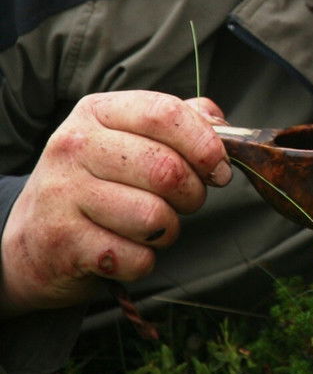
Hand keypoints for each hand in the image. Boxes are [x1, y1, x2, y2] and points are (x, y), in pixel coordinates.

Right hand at [0, 92, 231, 316]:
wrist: (31, 240)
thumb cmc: (98, 185)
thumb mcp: (128, 140)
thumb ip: (178, 123)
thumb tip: (220, 123)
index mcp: (97, 113)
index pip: (164, 114)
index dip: (205, 144)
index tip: (219, 169)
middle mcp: (74, 146)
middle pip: (167, 169)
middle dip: (193, 194)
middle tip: (185, 202)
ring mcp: (63, 194)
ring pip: (154, 217)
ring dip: (168, 230)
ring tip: (151, 227)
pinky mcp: (62, 242)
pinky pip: (135, 257)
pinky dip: (143, 261)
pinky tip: (125, 249)